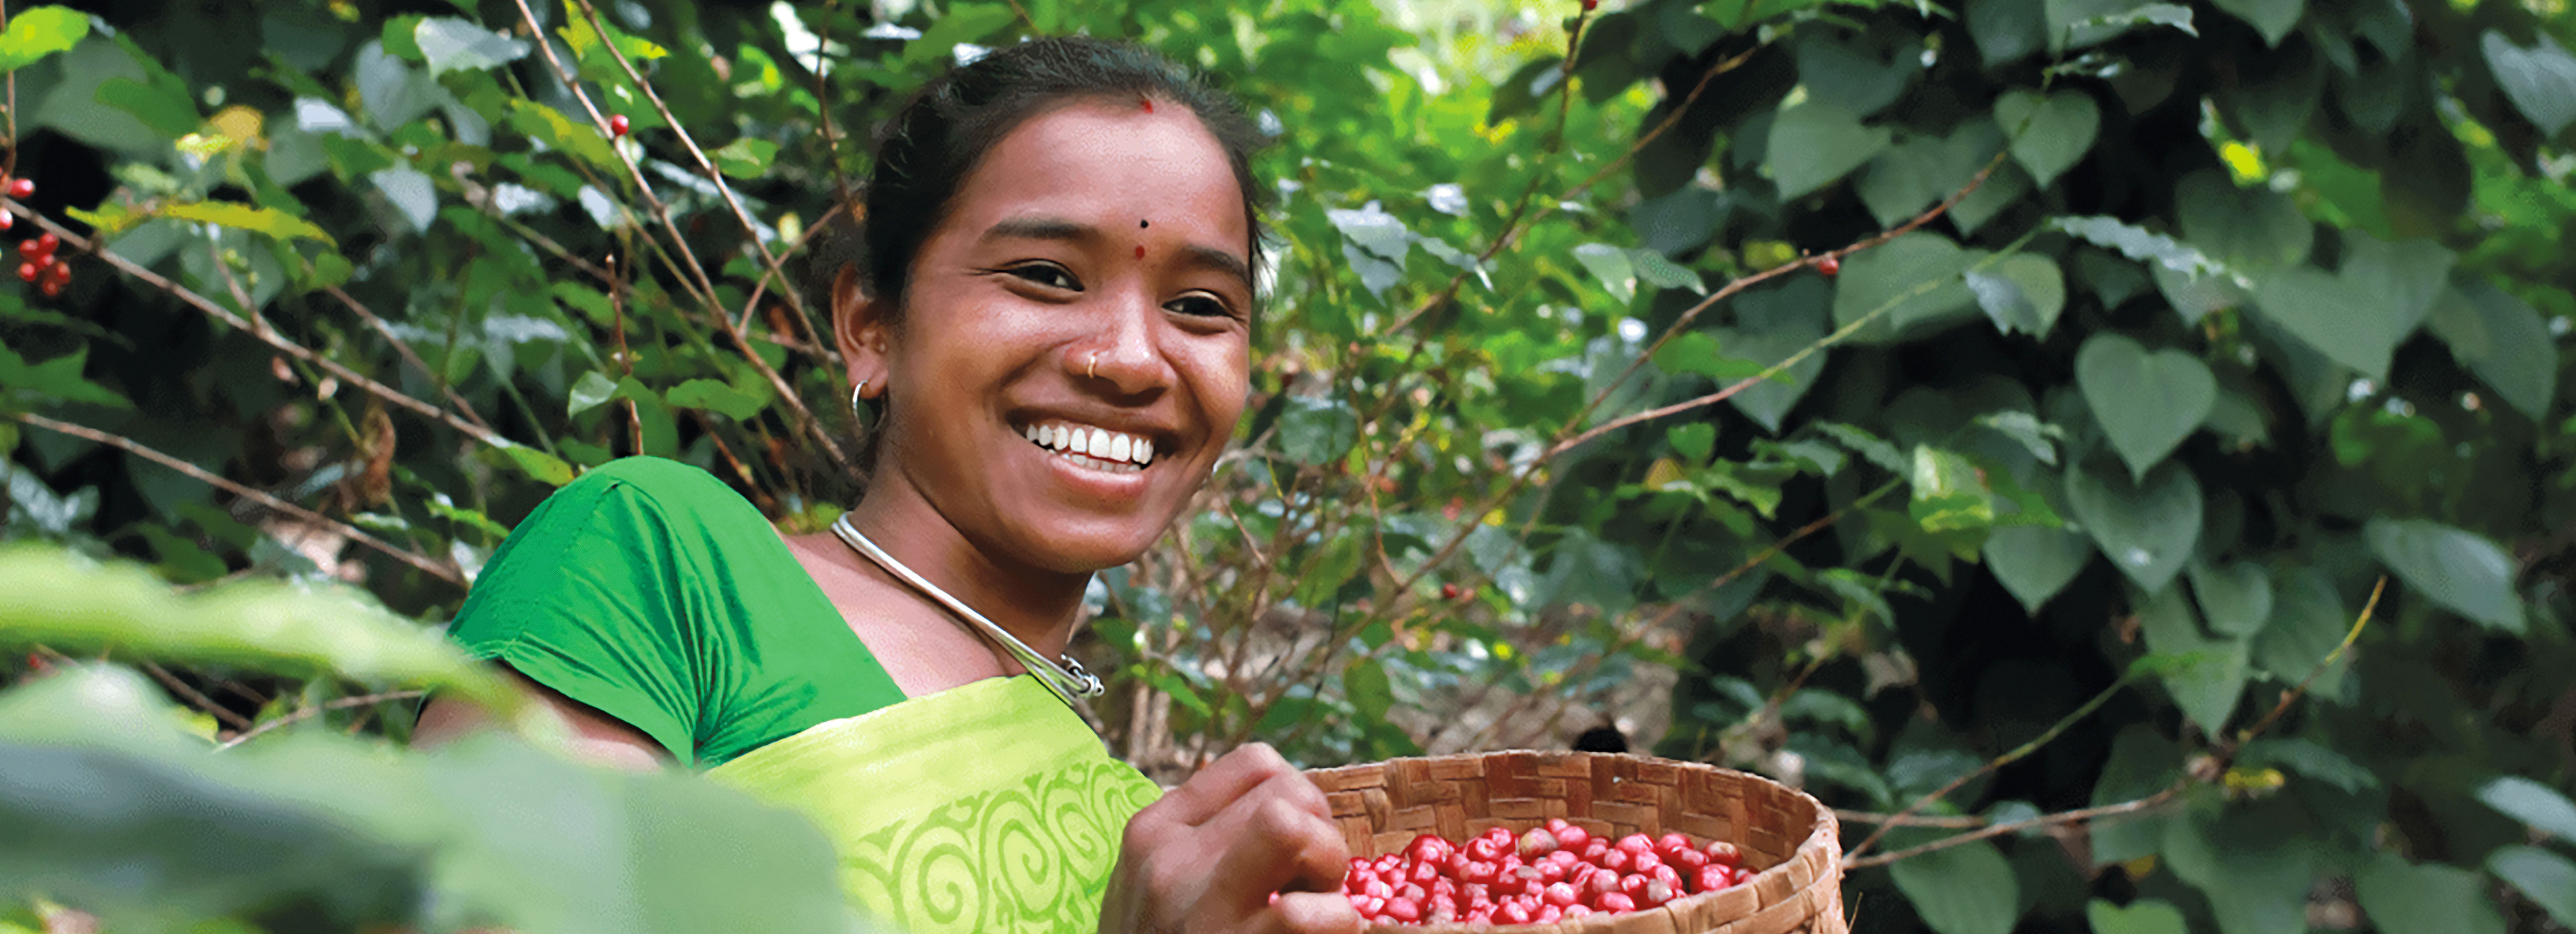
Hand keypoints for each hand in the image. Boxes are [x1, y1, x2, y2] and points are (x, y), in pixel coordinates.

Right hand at [1099, 743, 1362, 933]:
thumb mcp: (1150, 889)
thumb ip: (1203, 844)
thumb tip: (1287, 808)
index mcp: (1154, 833)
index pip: (1257, 765)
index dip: (1301, 798)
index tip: (1295, 844)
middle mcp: (1171, 862)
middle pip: (1287, 794)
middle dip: (1323, 835)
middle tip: (1314, 884)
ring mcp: (1203, 912)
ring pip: (1294, 830)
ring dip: (1331, 874)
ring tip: (1319, 912)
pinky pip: (1315, 916)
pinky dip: (1338, 926)